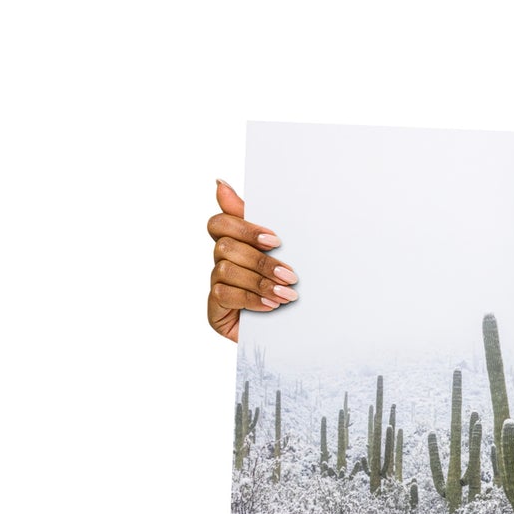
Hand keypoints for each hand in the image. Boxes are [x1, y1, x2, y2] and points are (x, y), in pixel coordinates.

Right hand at [206, 180, 296, 342]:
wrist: (298, 329)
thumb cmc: (288, 285)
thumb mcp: (282, 251)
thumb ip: (256, 219)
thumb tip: (219, 183)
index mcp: (235, 243)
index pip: (220, 223)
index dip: (244, 228)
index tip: (275, 240)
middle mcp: (221, 262)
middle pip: (225, 247)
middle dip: (261, 261)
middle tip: (291, 275)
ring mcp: (216, 285)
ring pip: (226, 270)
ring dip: (260, 282)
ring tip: (287, 295)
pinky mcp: (215, 310)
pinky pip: (224, 295)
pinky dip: (250, 299)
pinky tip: (271, 306)